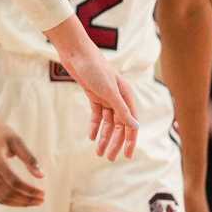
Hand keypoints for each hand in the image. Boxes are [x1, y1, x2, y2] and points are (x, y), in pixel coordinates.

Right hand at [0, 117, 43, 206]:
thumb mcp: (17, 141)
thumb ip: (29, 158)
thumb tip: (42, 176)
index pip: (15, 183)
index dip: (30, 190)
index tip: (42, 193)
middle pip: (9, 193)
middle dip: (27, 200)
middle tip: (41, 199)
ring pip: (2, 198)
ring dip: (19, 203)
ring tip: (33, 201)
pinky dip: (10, 201)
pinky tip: (22, 199)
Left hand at [48, 18, 137, 159]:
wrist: (76, 53)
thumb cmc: (95, 69)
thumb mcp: (109, 91)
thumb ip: (121, 109)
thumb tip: (135, 127)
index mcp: (127, 97)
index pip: (132, 124)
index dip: (130, 140)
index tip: (127, 156)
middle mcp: (119, 98)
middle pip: (119, 126)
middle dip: (114, 142)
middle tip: (107, 158)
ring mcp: (106, 97)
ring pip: (108, 122)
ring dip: (103, 137)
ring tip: (98, 152)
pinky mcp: (94, 95)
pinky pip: (97, 115)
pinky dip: (95, 126)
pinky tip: (91, 137)